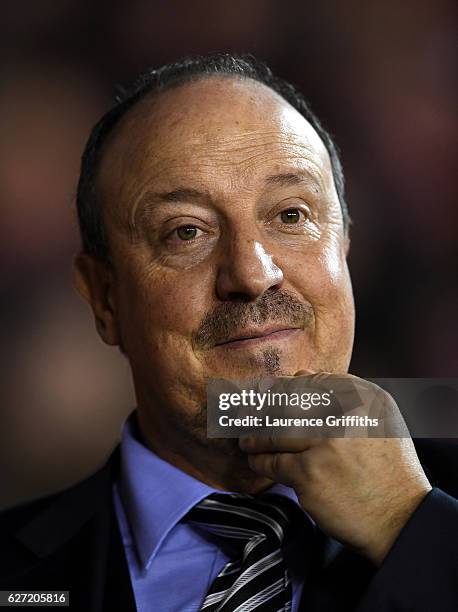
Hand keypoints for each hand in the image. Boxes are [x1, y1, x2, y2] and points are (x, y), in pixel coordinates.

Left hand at [239, 372, 431, 565]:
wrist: (399, 517)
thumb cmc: (386, 469)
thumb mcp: (377, 420)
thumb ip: (342, 395)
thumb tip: (299, 375)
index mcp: (362, 397)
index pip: (310, 381)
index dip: (284, 389)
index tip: (268, 395)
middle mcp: (343, 414)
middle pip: (287, 404)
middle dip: (264, 411)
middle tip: (248, 416)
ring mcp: (324, 443)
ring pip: (275, 431)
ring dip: (256, 437)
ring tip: (248, 441)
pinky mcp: (309, 472)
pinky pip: (273, 461)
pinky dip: (260, 460)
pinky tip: (257, 461)